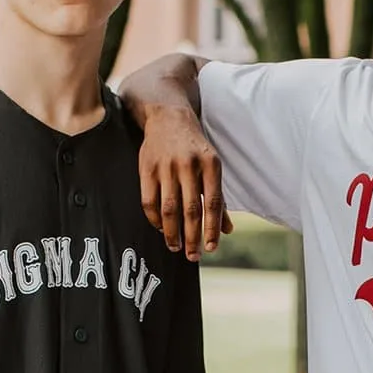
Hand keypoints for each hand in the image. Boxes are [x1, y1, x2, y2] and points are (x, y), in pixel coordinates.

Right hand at [135, 102, 232, 260]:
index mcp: (210, 164)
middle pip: (191, 210)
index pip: (214, 203)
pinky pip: (149, 201)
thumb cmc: (194, 147)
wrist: (167, 116)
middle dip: (192, 237)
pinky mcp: (146, 167)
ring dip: (172, 233)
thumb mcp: (212, 166)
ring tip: (176, 247)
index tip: (211, 249)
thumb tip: (227, 230)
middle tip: (193, 256)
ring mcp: (166, 166)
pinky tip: (161, 228)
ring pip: (169, 208)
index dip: (212, 229)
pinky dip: (155, 219)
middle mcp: (188, 165)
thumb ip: (218, 199)